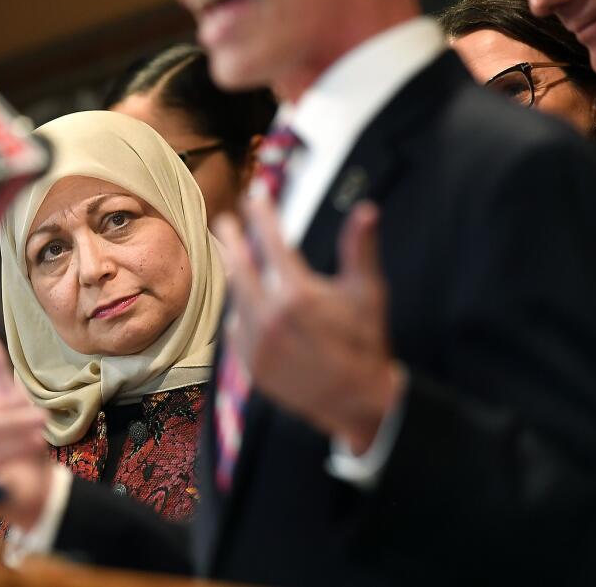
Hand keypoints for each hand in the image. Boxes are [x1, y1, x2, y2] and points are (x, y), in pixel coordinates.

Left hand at [213, 197, 404, 453]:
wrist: (356, 401)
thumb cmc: (365, 342)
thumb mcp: (368, 292)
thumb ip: (360, 248)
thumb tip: (366, 209)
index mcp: (298, 293)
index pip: (271, 241)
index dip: (262, 213)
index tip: (256, 195)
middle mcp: (270, 316)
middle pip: (239, 265)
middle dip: (232, 239)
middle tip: (227, 221)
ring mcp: (256, 342)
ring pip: (236, 297)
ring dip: (236, 275)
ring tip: (236, 260)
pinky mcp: (251, 364)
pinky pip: (236, 329)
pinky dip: (241, 313)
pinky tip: (249, 307)